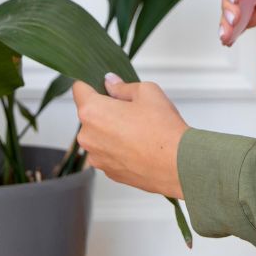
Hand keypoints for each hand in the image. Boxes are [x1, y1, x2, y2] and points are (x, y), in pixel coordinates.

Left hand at [71, 75, 186, 198]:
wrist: (177, 165)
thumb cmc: (162, 128)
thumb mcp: (146, 91)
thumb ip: (122, 86)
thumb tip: (110, 83)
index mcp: (92, 112)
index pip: (79, 88)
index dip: (91, 82)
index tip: (103, 84)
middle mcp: (88, 136)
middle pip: (89, 113)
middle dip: (105, 108)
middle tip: (130, 108)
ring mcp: (96, 157)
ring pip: (98, 134)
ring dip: (110, 129)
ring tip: (137, 129)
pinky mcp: (108, 172)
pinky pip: (107, 152)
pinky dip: (118, 147)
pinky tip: (138, 145)